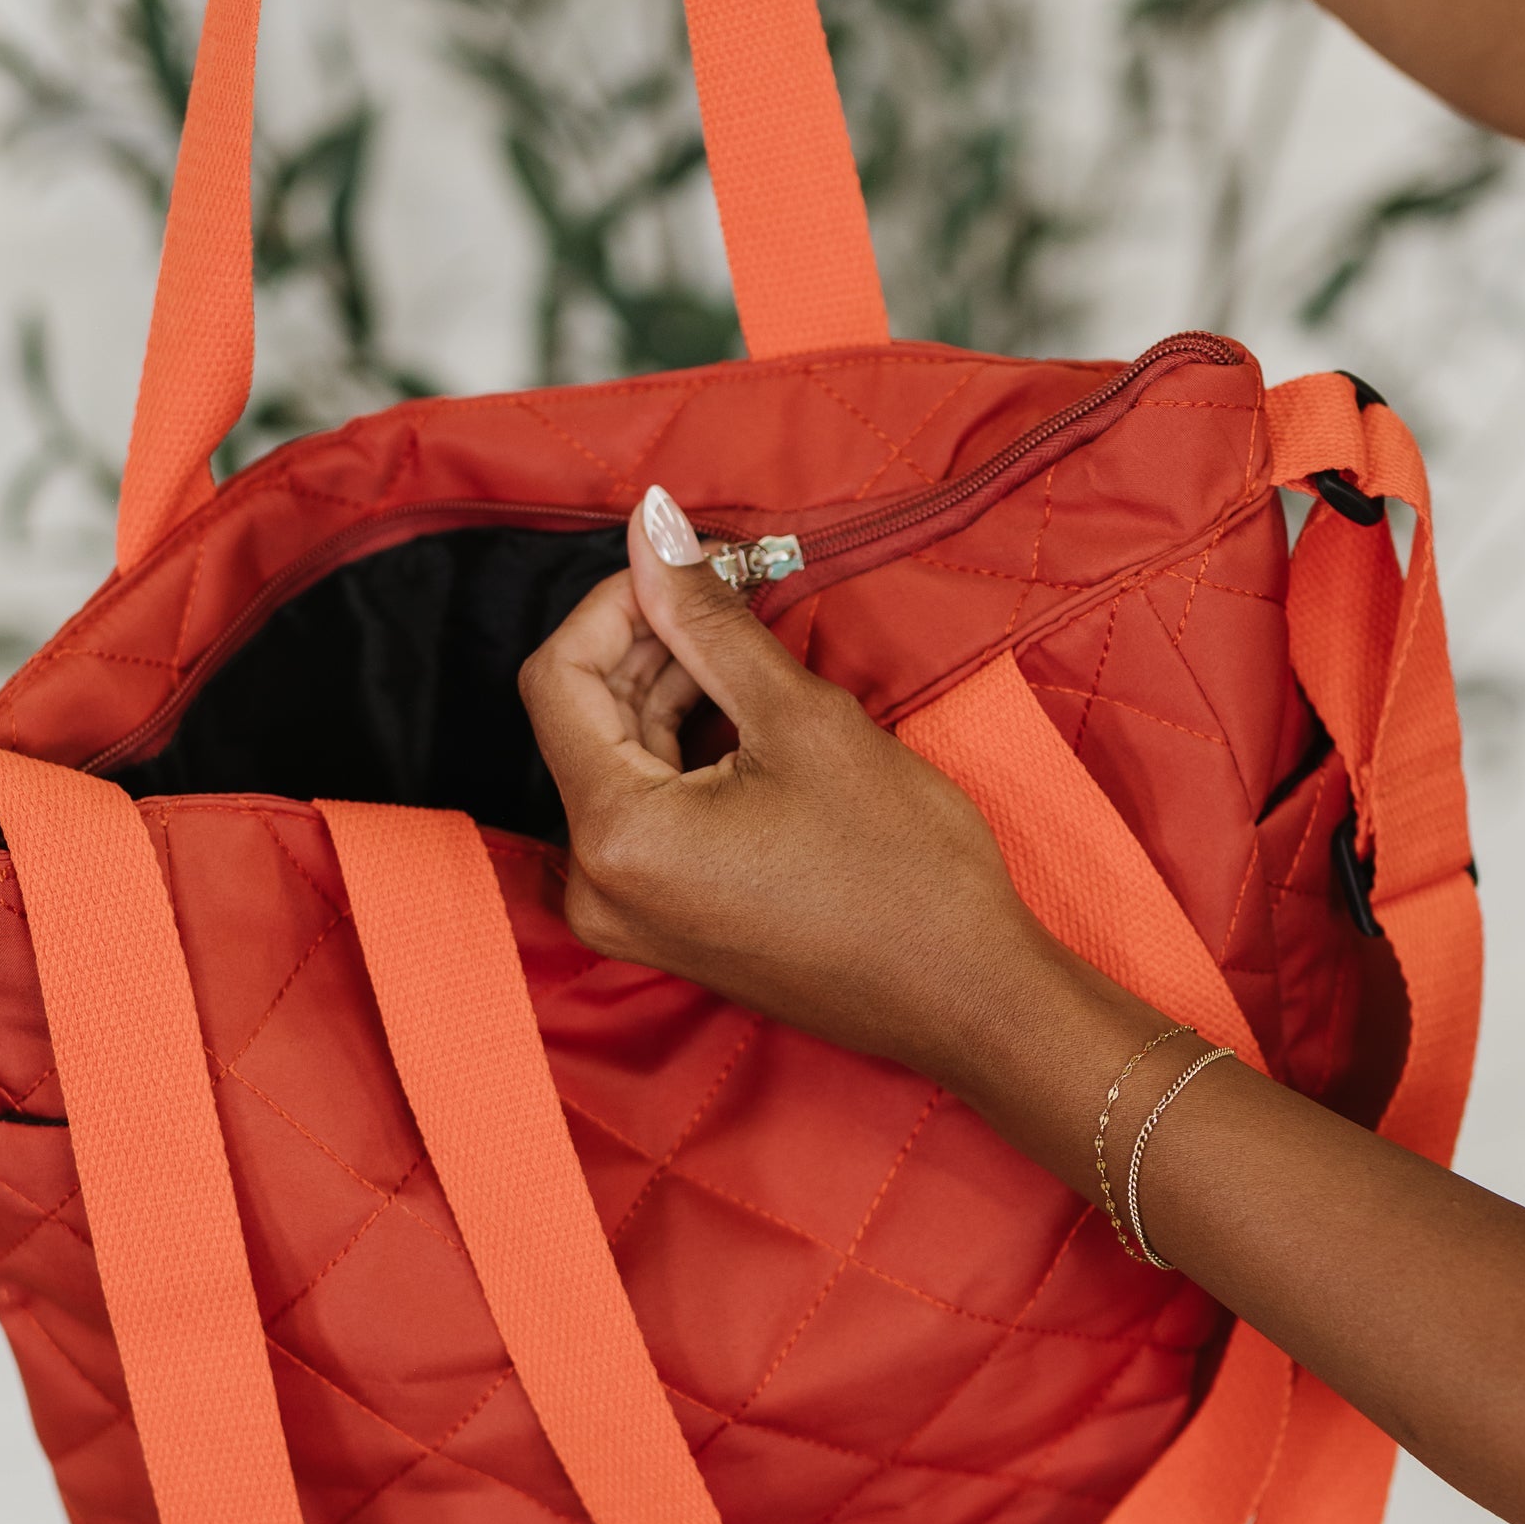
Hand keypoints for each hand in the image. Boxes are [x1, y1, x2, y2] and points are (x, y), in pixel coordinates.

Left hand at [518, 486, 1093, 1088]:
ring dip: (671, 690)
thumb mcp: (802, 720)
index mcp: (615, 837)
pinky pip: (646, 809)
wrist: (965, 995)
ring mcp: (626, 910)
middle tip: (731, 587)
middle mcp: (597, 885)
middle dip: (649, 641)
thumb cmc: (902, 871)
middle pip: (582, 718)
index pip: (559, 678)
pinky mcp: (662, 920)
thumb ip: (708, 620)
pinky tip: (746, 713)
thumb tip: (652, 528)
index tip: (689, 564)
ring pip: (617, 759)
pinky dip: (684, 749)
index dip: (616, 603)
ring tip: (749, 647)